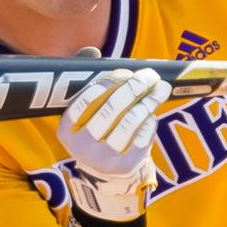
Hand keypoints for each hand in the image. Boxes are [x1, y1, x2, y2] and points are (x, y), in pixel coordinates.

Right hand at [57, 67, 167, 221]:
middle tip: (150, 75)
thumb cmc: (96, 131)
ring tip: (160, 88)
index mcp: (66, 129)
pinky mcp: (125, 166)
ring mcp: (104, 159)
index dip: (110, 81)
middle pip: (113, 108)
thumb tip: (90, 51)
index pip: (88, 98)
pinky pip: (143, 136)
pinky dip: (150, 121)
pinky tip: (152, 113)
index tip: (127, 72)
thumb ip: (86, 82)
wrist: (105, 175)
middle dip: (135, 87)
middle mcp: (82, 146)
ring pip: (131, 121)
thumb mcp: (84, 112)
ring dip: (149, 101)